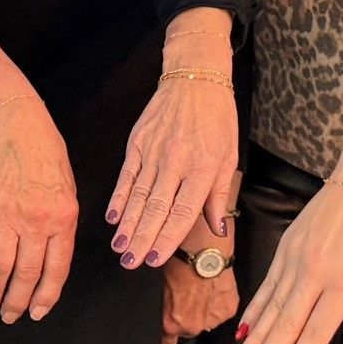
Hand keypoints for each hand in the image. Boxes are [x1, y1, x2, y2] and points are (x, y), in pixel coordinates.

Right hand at [0, 99, 77, 324]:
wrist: (14, 122)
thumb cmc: (44, 153)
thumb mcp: (66, 189)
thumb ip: (61, 225)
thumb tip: (52, 260)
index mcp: (63, 218)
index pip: (56, 269)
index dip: (46, 295)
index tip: (37, 312)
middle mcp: (36, 220)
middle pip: (26, 273)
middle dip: (17, 300)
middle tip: (9, 316)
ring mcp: (7, 213)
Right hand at [108, 75, 238, 269]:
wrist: (195, 80)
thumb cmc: (217, 119)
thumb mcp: (229, 156)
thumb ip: (218, 196)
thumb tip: (217, 229)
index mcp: (203, 168)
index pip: (182, 211)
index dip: (167, 237)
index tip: (155, 258)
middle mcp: (177, 163)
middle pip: (156, 209)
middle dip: (141, 239)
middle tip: (130, 263)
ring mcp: (154, 152)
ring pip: (139, 196)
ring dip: (128, 225)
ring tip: (119, 248)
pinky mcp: (137, 143)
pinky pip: (126, 175)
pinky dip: (118, 198)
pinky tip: (112, 217)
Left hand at [160, 241, 238, 343]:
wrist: (202, 249)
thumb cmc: (179, 261)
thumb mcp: (160, 286)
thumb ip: (163, 307)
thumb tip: (162, 312)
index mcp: (171, 323)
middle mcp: (192, 326)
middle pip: (188, 330)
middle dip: (187, 318)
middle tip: (187, 297)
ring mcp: (213, 319)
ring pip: (205, 321)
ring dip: (203, 310)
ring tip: (200, 288)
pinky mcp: (229, 310)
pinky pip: (221, 311)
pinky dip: (217, 302)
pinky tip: (212, 287)